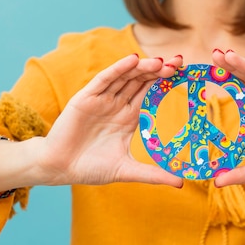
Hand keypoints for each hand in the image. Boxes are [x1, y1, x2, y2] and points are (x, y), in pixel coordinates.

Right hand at [38, 54, 183, 187]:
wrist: (59, 168)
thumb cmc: (90, 168)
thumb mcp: (127, 170)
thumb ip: (153, 175)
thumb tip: (181, 184)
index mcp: (128, 117)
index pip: (150, 93)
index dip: (166, 82)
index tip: (185, 73)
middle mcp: (117, 104)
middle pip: (141, 81)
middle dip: (160, 70)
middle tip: (179, 62)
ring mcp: (102, 99)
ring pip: (126, 77)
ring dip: (143, 68)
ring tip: (161, 61)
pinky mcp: (85, 98)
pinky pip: (104, 80)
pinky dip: (118, 69)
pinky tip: (132, 60)